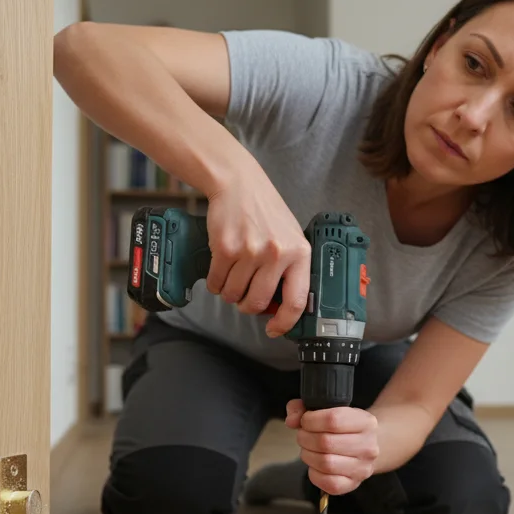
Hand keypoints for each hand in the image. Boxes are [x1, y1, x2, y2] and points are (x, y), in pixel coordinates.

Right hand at [203, 163, 310, 336]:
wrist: (239, 184)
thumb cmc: (265, 212)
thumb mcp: (290, 237)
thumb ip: (290, 268)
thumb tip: (282, 306)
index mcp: (298, 253)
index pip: (296, 301)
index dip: (285, 323)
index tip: (275, 329)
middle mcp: (277, 254)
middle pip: (258, 302)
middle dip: (247, 306)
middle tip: (245, 297)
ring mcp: (250, 252)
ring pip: (234, 295)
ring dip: (229, 293)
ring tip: (232, 277)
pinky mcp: (225, 249)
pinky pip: (216, 283)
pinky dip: (215, 283)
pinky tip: (220, 270)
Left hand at [285, 399, 378, 494]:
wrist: (365, 447)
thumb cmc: (342, 427)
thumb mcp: (328, 409)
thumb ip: (303, 408)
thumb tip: (292, 420)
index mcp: (366, 422)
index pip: (333, 419)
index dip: (311, 420)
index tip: (306, 421)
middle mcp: (368, 446)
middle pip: (326, 442)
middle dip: (305, 438)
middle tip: (303, 436)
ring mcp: (363, 468)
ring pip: (325, 463)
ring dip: (308, 455)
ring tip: (308, 449)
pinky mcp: (353, 484)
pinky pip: (328, 482)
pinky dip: (314, 474)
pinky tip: (315, 465)